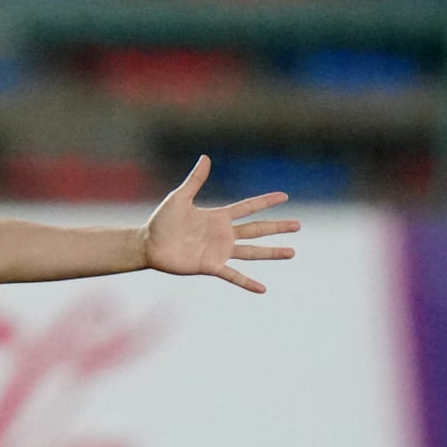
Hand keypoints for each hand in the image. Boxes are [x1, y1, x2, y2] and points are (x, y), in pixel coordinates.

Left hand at [141, 156, 298, 293]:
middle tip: (298, 225)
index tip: (284, 196)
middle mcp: (223, 234)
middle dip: (277, 227)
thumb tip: (205, 157)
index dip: (265, 201)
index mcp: (218, 216)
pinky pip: (233, 275)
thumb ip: (195, 180)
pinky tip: (263, 289)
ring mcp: (219, 251)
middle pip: (257, 229)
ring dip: (272, 253)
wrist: (148, 244)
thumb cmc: (162, 221)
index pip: (248, 207)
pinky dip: (247, 282)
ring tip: (292, 253)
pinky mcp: (210, 266)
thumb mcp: (179, 197)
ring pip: (252, 251)